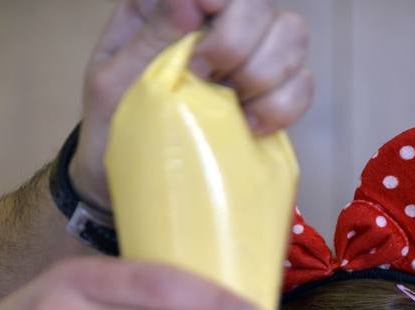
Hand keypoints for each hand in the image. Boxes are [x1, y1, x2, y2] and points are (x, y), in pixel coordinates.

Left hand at [70, 0, 312, 208]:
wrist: (132, 187)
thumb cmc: (113, 129)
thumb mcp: (112, 84)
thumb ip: (148, 37)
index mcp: (170, 8)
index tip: (206, 11)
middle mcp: (216, 24)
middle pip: (260, 2)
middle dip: (237, 39)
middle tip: (204, 76)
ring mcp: (250, 60)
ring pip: (292, 35)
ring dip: (264, 71)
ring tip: (230, 103)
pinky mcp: (271, 100)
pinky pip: (302, 86)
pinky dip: (283, 106)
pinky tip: (250, 125)